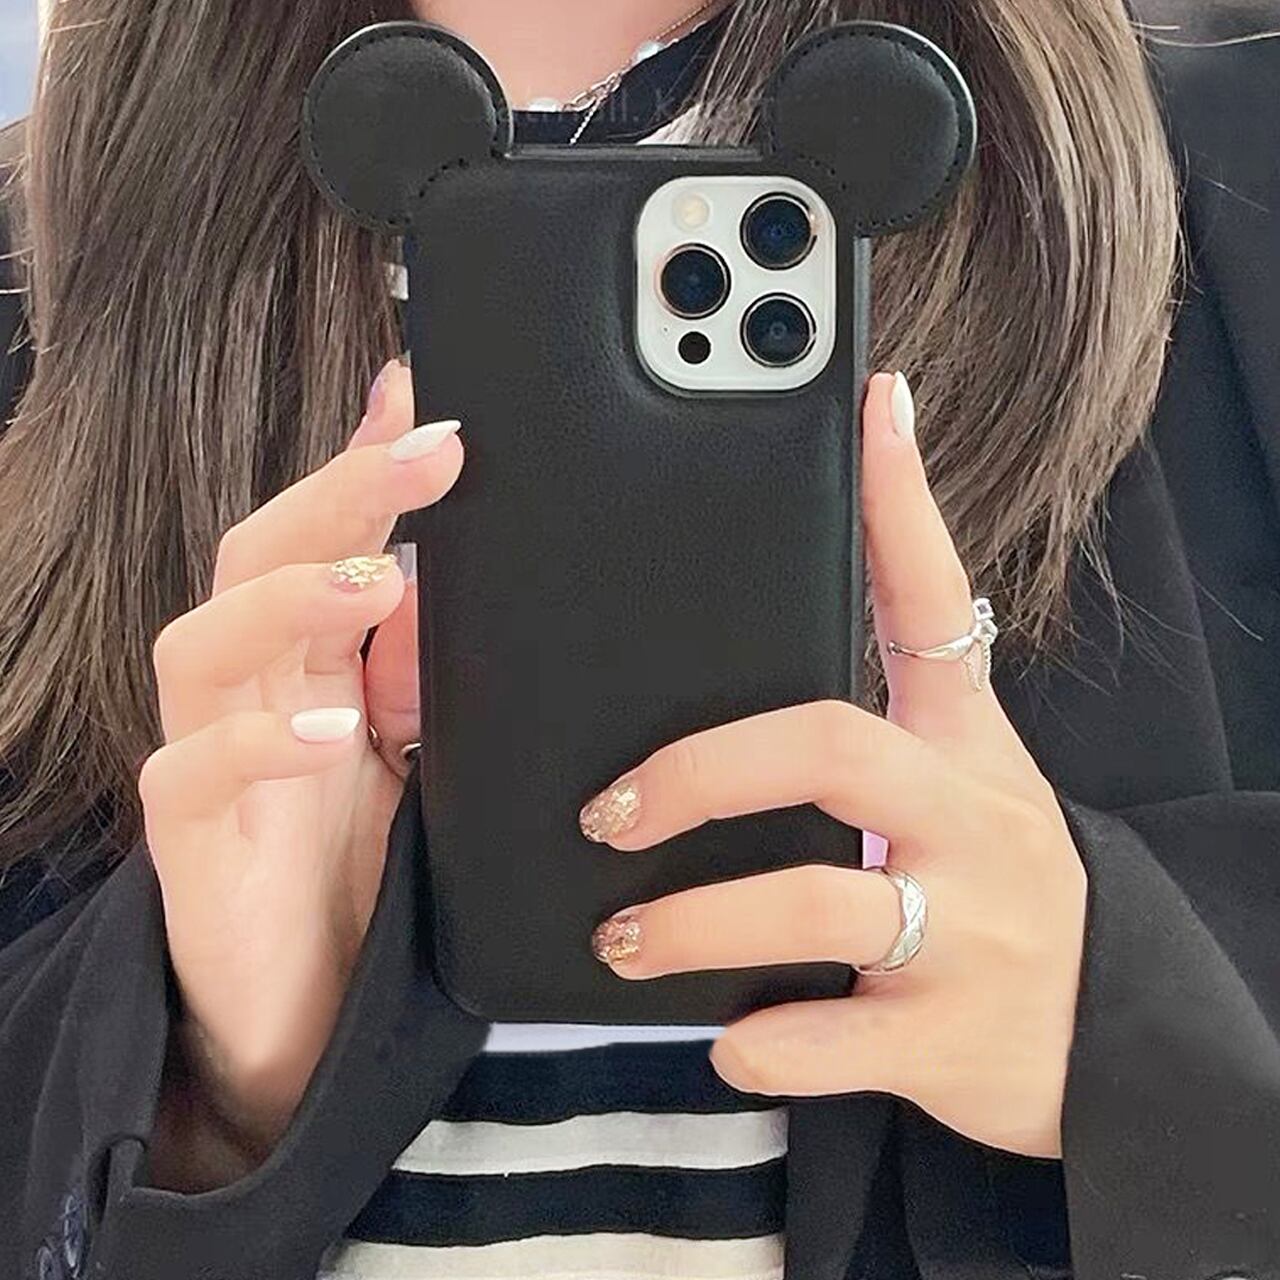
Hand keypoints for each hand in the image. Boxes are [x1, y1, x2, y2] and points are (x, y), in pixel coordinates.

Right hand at [138, 357, 460, 1180]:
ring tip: (374, 580)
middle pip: (257, 558)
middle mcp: (252, 691)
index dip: (362, 461)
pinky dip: (259, 744)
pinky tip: (330, 733)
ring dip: (290, 598)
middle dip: (339, 496)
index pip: (322, 535)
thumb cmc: (359, 873)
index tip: (425, 395)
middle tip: (427, 453)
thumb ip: (418, 668)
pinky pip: (191, 773)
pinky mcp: (186, 840)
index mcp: (309, 661)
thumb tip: (448, 572)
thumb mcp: (413, 753)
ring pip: (203, 641)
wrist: (305, 1011)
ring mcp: (207, 758)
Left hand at [579, 372, 1087, 1158]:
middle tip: (612, 809)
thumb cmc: (997, 884)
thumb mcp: (963, 776)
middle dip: (702, 769)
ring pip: (815, 906)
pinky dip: (762, 1041)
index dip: (897, 500)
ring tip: (621, 937)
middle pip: (829, 746)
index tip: (867, 403)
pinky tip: (725, 1034)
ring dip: (694, 922)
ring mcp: (967, 933)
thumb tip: (818, 618)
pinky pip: (831, 1042)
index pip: (929, 599)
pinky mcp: (951, 1040)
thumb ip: (889, 697)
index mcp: (959, 746)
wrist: (1111, 1036)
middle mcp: (966, 821)